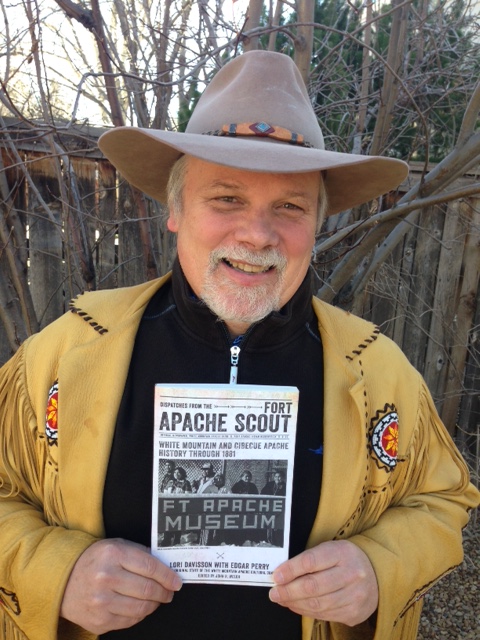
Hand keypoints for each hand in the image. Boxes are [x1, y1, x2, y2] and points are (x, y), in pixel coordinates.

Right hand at [60, 538, 181, 633]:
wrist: (62, 580)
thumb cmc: (94, 560)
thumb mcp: (115, 546)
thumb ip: (139, 554)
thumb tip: (165, 567)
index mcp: (113, 554)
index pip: (150, 567)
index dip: (167, 576)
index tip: (176, 581)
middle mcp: (106, 578)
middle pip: (147, 589)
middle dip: (164, 592)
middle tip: (169, 592)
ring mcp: (101, 602)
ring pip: (141, 608)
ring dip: (154, 605)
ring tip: (157, 599)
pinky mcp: (99, 621)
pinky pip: (129, 621)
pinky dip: (140, 614)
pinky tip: (140, 606)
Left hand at [269, 540, 377, 626]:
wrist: (377, 573)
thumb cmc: (345, 559)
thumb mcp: (330, 549)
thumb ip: (309, 560)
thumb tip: (283, 574)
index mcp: (342, 552)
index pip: (311, 561)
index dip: (291, 570)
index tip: (276, 575)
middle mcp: (351, 574)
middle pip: (313, 586)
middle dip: (289, 591)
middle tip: (274, 592)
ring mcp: (355, 595)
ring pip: (318, 604)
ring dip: (295, 603)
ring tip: (282, 599)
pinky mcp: (354, 613)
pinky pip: (325, 615)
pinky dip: (307, 611)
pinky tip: (297, 606)